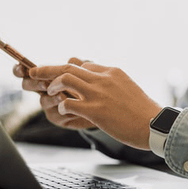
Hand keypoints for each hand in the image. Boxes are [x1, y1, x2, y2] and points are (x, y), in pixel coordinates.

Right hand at [14, 57, 96, 130]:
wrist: (103, 106)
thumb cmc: (93, 85)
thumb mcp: (88, 71)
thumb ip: (79, 65)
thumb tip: (71, 60)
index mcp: (48, 75)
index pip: (28, 70)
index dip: (20, 69)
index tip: (21, 67)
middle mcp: (45, 89)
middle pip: (28, 85)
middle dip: (34, 83)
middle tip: (45, 84)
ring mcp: (50, 104)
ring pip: (43, 100)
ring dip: (52, 97)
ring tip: (63, 96)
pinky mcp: (58, 117)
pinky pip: (55, 114)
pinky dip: (65, 109)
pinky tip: (75, 107)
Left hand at [43, 61, 160, 149]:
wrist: (154, 125)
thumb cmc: (143, 112)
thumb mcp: (127, 88)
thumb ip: (111, 83)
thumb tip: (98, 84)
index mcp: (112, 72)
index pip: (83, 63)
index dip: (67, 68)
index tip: (58, 74)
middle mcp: (103, 78)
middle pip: (68, 66)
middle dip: (47, 68)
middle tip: (33, 71)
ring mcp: (98, 94)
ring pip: (65, 79)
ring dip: (52, 86)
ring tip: (50, 93)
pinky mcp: (95, 110)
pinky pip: (68, 103)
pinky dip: (62, 106)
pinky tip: (63, 111)